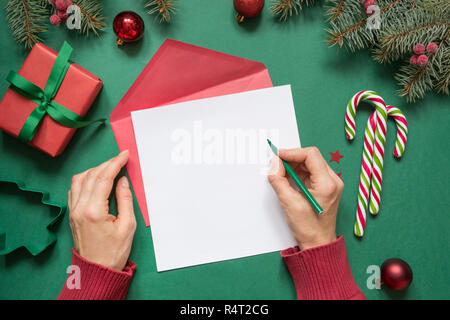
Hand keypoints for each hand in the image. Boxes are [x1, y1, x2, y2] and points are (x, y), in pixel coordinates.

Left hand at [68, 151, 136, 270]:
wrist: (97, 269)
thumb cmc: (113, 252)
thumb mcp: (128, 226)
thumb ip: (125, 200)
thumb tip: (122, 181)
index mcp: (94, 210)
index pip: (104, 178)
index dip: (115, 163)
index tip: (125, 155)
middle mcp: (80, 208)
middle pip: (91, 175)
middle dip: (107, 164)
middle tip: (120, 159)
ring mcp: (73, 210)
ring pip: (79, 179)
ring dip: (94, 170)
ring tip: (109, 168)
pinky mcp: (72, 214)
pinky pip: (74, 189)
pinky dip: (85, 179)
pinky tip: (95, 180)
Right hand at [268, 147, 342, 249]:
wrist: (318, 243)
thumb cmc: (309, 229)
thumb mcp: (289, 203)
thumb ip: (279, 181)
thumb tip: (274, 165)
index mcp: (328, 184)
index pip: (310, 155)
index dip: (292, 153)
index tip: (278, 156)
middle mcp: (333, 181)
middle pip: (311, 157)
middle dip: (292, 158)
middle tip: (277, 164)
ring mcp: (331, 183)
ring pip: (311, 163)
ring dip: (294, 165)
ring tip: (281, 173)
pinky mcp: (326, 187)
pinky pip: (311, 172)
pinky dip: (298, 172)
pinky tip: (288, 178)